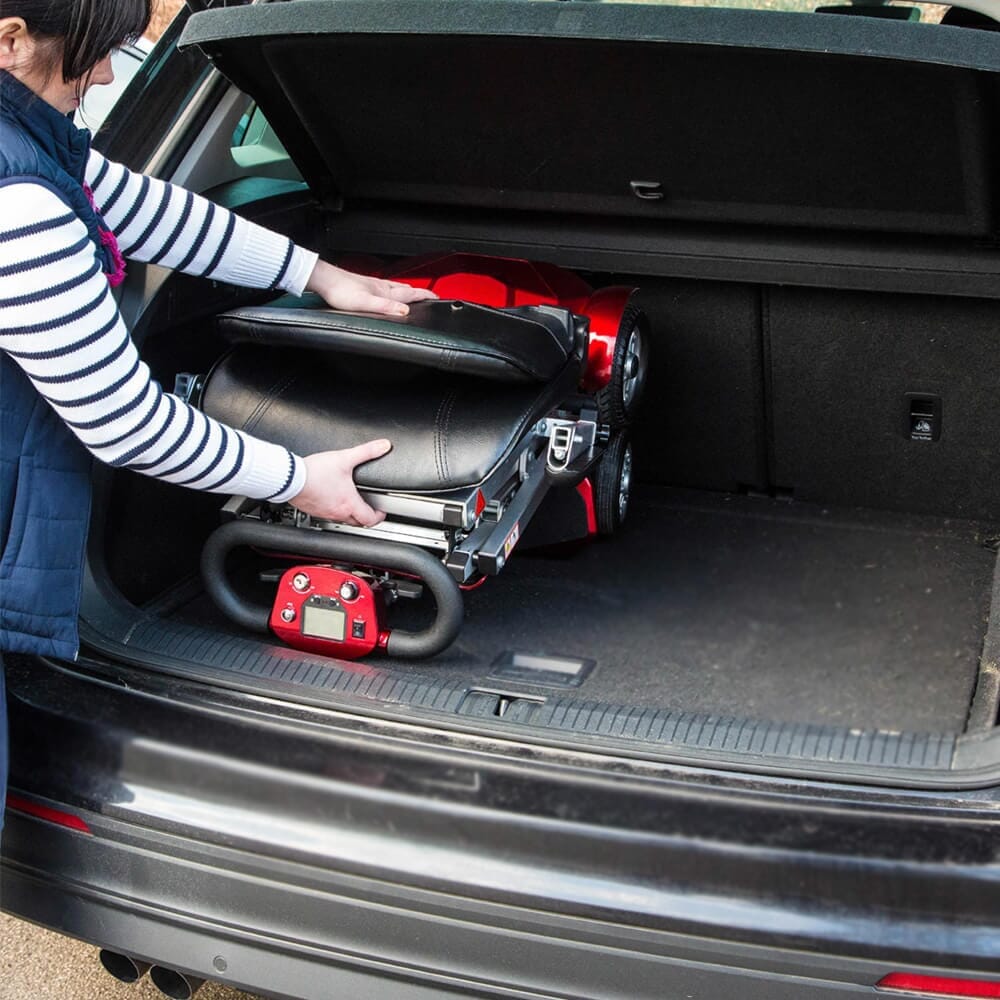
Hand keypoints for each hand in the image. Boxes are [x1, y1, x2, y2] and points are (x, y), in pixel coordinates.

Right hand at [289, 439, 390, 525]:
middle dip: (365, 517)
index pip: (370, 519)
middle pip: (357, 523)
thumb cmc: (315, 472)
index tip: (381, 511)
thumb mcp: (344, 458)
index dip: (379, 516)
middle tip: (369, 508)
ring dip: (349, 514)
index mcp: (349, 503)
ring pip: (342, 520)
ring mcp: (324, 513)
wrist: (290, 478)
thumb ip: (366, 451)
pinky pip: (327, 515)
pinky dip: (333, 510)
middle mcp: (337, 512)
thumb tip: (383, 446)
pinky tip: (331, 498)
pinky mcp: (312, 510)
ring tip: (351, 502)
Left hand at [305, 260, 436, 317]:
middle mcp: (380, 285)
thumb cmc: (340, 291)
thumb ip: (386, 307)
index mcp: (384, 290)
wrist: (324, 280)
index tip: (437, 297)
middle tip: (430, 296)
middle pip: (406, 289)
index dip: (425, 296)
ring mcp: (373, 284)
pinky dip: (394, 290)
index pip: (411, 293)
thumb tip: (405, 312)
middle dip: (420, 292)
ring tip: (414, 293)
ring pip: (396, 287)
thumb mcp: (365, 303)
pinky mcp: (364, 285)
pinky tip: (387, 292)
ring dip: (408, 290)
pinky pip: (386, 287)